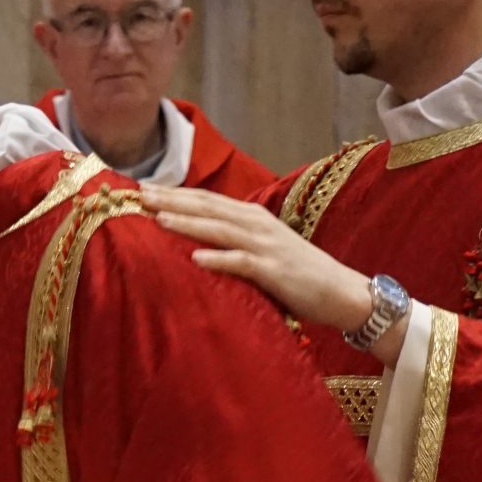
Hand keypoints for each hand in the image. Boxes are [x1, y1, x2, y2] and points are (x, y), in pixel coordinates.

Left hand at [140, 186, 375, 337]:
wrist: (341, 292)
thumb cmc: (299, 276)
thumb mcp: (263, 252)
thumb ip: (235, 243)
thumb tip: (199, 244)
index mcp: (252, 218)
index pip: (207, 201)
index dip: (175, 194)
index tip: (143, 189)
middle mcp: (257, 225)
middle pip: (208, 208)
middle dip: (172, 200)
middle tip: (139, 195)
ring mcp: (266, 247)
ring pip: (220, 230)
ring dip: (188, 223)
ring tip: (158, 219)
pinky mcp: (275, 272)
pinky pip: (242, 263)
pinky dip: (219, 259)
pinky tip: (196, 257)